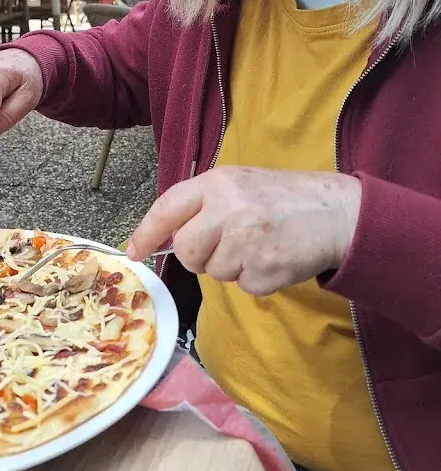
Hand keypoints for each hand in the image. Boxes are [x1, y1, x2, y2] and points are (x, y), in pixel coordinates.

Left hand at [126, 166, 361, 294]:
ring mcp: (248, 240)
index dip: (146, 232)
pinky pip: (243, 287)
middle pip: (186, 250)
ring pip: (214, 272)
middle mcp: (229, 208)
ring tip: (260, 245)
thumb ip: (204, 205)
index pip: (167, 207)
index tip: (133, 251)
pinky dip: (256, 280)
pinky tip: (274, 258)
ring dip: (233, 267)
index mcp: (218, 182)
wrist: (339, 213)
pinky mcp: (266, 268)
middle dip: (200, 256)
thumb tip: (167, 238)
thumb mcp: (241, 185)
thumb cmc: (284, 199)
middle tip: (228, 246)